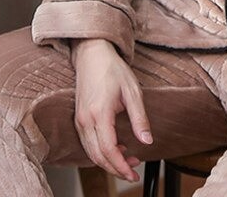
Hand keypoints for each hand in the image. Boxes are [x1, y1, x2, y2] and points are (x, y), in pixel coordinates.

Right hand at [73, 39, 152, 181]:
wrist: (92, 54)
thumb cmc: (112, 69)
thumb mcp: (132, 91)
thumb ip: (139, 118)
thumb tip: (147, 141)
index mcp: (99, 113)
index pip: (108, 150)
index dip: (121, 166)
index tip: (134, 172)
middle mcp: (85, 120)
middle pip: (97, 157)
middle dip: (116, 168)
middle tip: (134, 169)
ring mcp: (79, 120)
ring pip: (91, 153)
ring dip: (108, 161)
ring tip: (128, 158)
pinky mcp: (79, 119)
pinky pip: (87, 144)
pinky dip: (101, 152)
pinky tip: (116, 147)